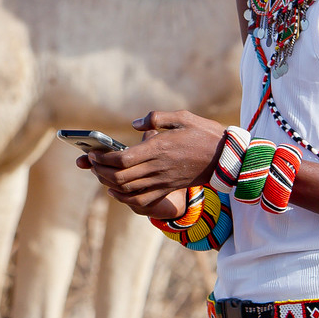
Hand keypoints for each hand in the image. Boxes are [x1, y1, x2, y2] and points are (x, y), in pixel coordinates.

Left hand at [77, 110, 227, 220]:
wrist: (227, 158)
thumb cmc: (205, 134)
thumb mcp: (182, 117)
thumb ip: (156, 118)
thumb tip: (135, 124)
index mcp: (159, 148)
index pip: (123, 159)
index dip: (104, 159)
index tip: (94, 154)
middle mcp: (158, 167)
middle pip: (121, 177)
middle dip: (101, 171)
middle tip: (92, 163)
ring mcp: (163, 181)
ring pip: (128, 189)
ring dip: (109, 184)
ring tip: (100, 174)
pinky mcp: (168, 188)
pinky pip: (142, 200)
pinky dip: (124, 198)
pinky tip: (115, 191)